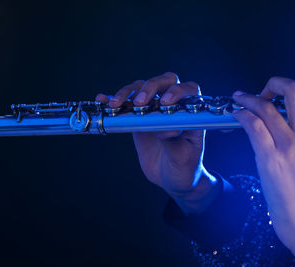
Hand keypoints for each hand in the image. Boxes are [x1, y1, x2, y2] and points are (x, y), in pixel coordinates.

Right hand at [96, 72, 219, 213]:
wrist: (171, 177)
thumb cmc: (185, 166)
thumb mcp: (184, 157)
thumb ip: (176, 142)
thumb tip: (166, 128)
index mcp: (191, 113)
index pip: (188, 90)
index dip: (177, 91)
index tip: (165, 103)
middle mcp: (173, 106)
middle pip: (164, 82)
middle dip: (150, 87)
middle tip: (139, 102)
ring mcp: (154, 109)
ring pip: (142, 88)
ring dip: (128, 93)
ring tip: (115, 105)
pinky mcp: (138, 117)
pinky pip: (126, 104)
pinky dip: (113, 99)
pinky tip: (103, 101)